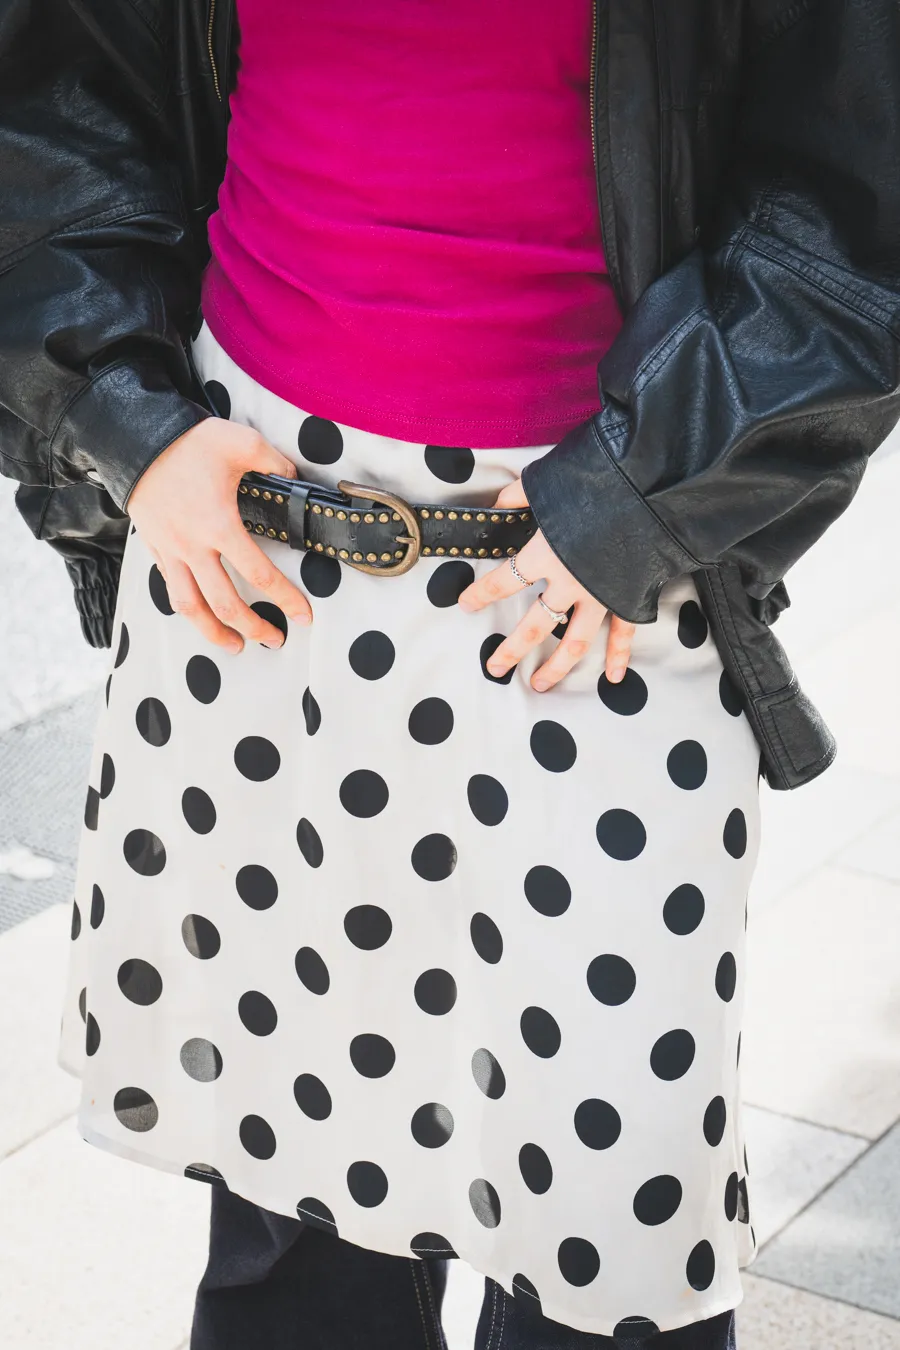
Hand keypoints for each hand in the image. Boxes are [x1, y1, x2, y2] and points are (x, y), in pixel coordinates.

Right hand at [126, 418, 312, 650]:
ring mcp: (170, 552)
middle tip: (275, 639)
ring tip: (235, 646)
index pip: (260, 575)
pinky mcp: (154, 549)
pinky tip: (203, 615)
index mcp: (219, 525)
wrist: (135, 440)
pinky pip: (170, 589)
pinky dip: (188, 608)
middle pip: (225, 604)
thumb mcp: (241, 442)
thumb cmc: (189, 442)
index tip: (303, 616)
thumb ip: (275, 463)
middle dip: (254, 627)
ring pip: (190, 608)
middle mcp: (193, 547)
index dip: (286, 599)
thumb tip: (295, 480)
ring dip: (213, 633)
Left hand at [457, 478, 634, 689]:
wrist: (652, 490)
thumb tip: (500, 503)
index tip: (466, 604)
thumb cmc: (600, 483)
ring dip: (556, 668)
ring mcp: (600, 595)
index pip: (503, 581)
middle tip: (494, 667)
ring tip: (539, 685)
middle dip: (511, 650)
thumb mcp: (550, 482)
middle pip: (534, 626)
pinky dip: (618, 655)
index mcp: (545, 554)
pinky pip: (623, 633)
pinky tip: (611, 678)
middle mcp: (569, 583)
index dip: (481, 594)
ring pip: (574, 643)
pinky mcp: (628, 597)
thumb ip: (521, 496)